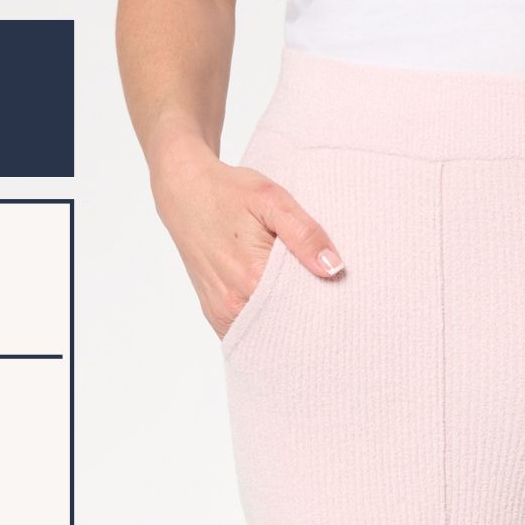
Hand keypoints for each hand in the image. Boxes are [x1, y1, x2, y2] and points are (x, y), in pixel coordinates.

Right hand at [150, 141, 341, 337]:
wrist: (184, 190)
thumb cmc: (228, 192)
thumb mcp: (271, 200)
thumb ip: (304, 234)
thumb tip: (333, 268)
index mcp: (253, 279)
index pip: (305, 309)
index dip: (325, 304)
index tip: (339, 296)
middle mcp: (235, 303)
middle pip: (287, 326)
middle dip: (308, 318)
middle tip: (327, 302)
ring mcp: (223, 313)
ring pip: (268, 333)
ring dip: (287, 324)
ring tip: (302, 304)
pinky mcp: (216, 315)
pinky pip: (249, 333)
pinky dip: (267, 326)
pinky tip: (279, 309)